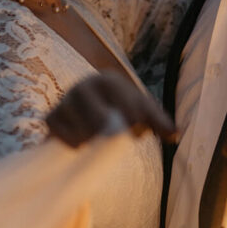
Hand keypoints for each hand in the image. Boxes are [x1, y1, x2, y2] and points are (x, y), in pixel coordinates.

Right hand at [47, 70, 176, 147]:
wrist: (88, 112)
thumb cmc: (120, 110)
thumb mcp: (142, 113)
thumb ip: (160, 122)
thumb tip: (175, 134)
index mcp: (109, 81)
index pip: (122, 101)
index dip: (131, 119)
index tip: (134, 131)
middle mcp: (84, 85)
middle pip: (98, 117)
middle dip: (109, 130)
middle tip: (113, 139)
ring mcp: (65, 100)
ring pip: (79, 127)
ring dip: (90, 139)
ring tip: (96, 141)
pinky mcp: (52, 116)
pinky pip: (59, 133)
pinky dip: (71, 142)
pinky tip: (80, 146)